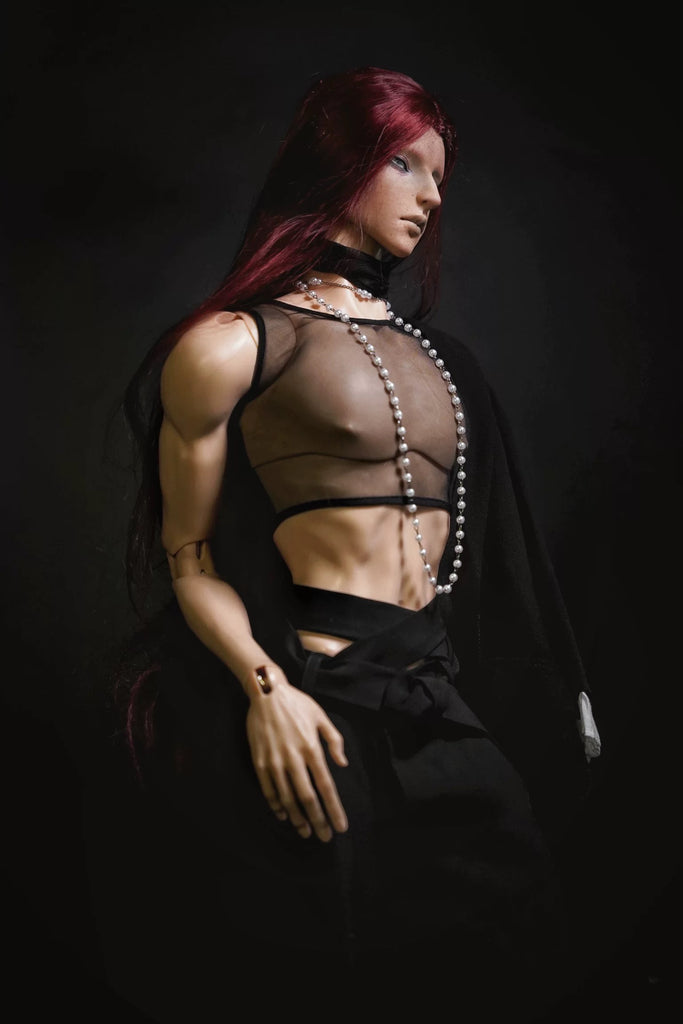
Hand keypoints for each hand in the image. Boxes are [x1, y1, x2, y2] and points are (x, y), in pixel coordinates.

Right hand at [245, 667, 348, 841]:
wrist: (266, 692)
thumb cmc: (297, 704)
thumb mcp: (321, 716)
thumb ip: (334, 740)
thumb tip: (343, 763)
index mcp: (312, 748)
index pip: (326, 787)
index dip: (334, 809)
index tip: (340, 827)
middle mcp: (293, 758)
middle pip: (307, 798)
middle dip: (317, 821)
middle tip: (324, 837)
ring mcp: (274, 761)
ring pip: (286, 798)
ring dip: (297, 818)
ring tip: (305, 831)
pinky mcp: (259, 761)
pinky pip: (268, 789)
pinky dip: (276, 805)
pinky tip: (283, 815)